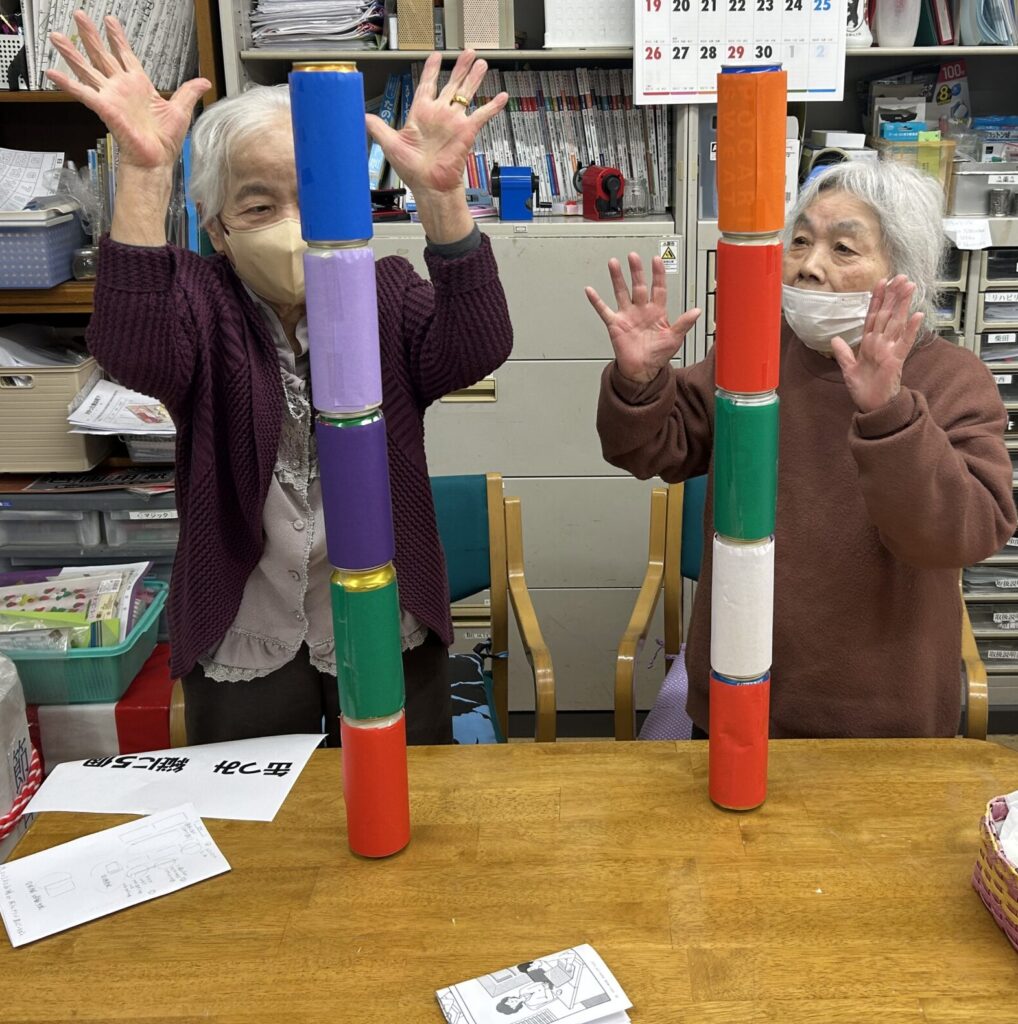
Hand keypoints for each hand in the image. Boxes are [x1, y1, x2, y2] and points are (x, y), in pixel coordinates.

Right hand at [46, 12, 209, 170]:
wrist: (157, 160)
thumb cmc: (165, 141)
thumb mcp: (181, 110)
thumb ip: (189, 92)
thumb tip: (204, 82)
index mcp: (139, 85)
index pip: (125, 55)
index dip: (118, 38)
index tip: (110, 21)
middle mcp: (122, 88)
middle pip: (102, 55)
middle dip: (91, 35)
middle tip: (80, 15)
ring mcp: (111, 97)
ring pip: (87, 68)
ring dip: (72, 52)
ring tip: (57, 36)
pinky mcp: (104, 107)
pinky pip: (82, 93)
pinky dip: (67, 83)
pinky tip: (52, 72)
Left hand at [365, 49, 506, 198]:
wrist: (430, 187)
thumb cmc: (412, 171)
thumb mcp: (390, 145)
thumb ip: (378, 127)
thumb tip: (364, 116)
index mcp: (421, 114)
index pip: (427, 85)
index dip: (430, 70)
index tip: (435, 56)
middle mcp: (439, 115)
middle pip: (451, 84)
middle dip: (459, 68)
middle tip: (466, 53)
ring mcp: (454, 122)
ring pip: (466, 93)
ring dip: (474, 78)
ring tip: (480, 63)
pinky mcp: (466, 132)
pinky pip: (482, 115)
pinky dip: (492, 106)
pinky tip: (502, 97)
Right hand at [585, 253, 700, 384]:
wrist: (642, 370)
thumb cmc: (658, 356)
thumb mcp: (675, 339)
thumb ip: (684, 323)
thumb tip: (697, 311)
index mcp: (657, 312)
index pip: (658, 288)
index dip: (658, 274)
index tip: (657, 260)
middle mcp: (641, 310)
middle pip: (638, 285)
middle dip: (636, 270)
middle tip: (633, 256)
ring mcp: (627, 316)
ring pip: (621, 292)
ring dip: (617, 278)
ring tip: (614, 263)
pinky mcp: (615, 325)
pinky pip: (604, 310)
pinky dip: (596, 301)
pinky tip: (590, 290)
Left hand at [831, 275, 923, 413]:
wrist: (871, 406)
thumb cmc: (864, 388)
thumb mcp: (848, 368)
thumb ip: (843, 353)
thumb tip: (834, 339)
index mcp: (869, 343)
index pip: (873, 315)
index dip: (876, 299)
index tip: (881, 282)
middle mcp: (881, 343)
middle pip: (886, 314)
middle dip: (892, 295)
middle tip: (901, 276)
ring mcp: (889, 350)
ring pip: (896, 323)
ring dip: (902, 305)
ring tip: (909, 287)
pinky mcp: (896, 360)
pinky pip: (904, 342)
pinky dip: (910, 330)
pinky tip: (917, 315)